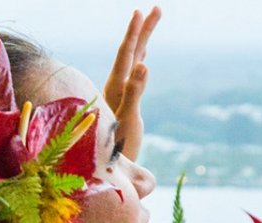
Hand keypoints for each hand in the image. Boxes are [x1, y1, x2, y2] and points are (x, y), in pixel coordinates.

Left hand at [103, 7, 159, 159]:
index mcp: (116, 86)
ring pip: (134, 61)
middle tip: (157, 8)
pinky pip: (135, 76)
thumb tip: (142, 64)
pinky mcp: (125, 104)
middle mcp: (117, 87)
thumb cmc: (116, 147)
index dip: (134, 33)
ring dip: (143, 41)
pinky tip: (142, 61)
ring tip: (150, 23)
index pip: (126, 53)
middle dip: (144, 30)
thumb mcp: (127, 119)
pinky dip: (141, 62)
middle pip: (132, 51)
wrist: (104, 166)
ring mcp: (121, 94)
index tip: (140, 11)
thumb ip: (133, 92)